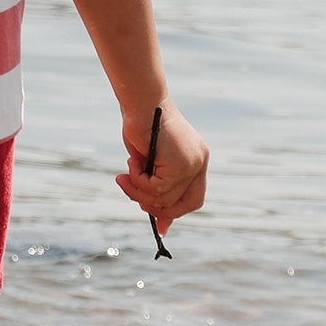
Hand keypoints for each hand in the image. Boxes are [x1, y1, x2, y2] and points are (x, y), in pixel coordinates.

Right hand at [116, 104, 208, 234]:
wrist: (141, 100)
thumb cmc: (141, 124)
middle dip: (155, 206)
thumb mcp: (149, 160)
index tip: (159, 224)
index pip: (193, 197)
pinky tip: (131, 162)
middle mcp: (199, 162)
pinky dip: (137, 180)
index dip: (175, 212)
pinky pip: (155, 188)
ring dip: (138, 189)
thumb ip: (155, 185)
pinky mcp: (181, 164)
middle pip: (184, 204)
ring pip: (164, 198)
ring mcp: (192, 164)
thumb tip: (160, 224)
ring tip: (126, 173)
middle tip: (133, 193)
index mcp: (196, 160)